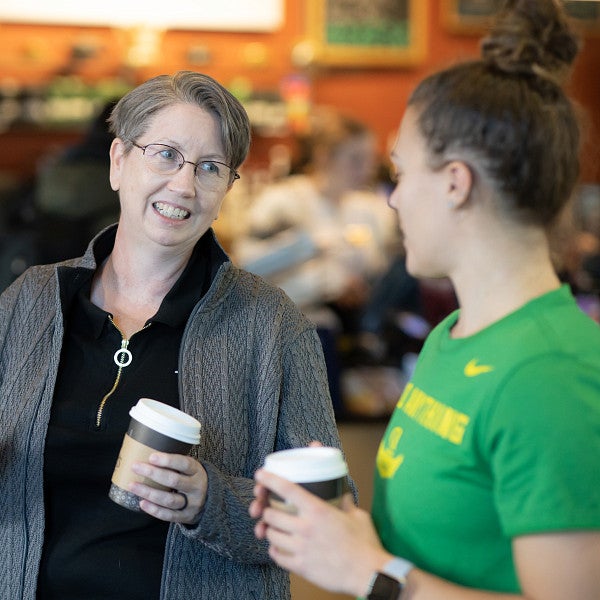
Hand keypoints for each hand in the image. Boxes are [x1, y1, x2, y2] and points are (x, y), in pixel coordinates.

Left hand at [130, 452, 207, 523]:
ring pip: (169, 499)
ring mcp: (192, 503)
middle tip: (135, 467)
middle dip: (153, 473)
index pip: (184, 464)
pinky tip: (142, 503)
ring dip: (149, 493)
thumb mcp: (190, 468)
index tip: (151, 456)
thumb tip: (148, 452)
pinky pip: (168, 515)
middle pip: (174, 481)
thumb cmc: (192, 479)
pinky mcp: (186, 517)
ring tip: (133, 486)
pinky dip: (154, 510)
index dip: (168, 460)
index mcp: (197, 471)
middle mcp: (196, 487)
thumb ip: (176, 463)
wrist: (210, 500)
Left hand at [250, 468, 390, 596]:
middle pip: (272, 513)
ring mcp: (301, 548)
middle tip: (269, 509)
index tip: (260, 475)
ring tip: (274, 528)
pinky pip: (277, 557)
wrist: (369, 574)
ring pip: (271, 535)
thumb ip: (345, 501)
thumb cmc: (365, 544)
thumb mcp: (357, 515)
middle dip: (267, 509)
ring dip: (270, 529)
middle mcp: (306, 527)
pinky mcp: (301, 567)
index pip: (287, 489)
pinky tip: (279, 548)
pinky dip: (274, 550)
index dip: (270, 479)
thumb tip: (342, 489)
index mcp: (318, 510)